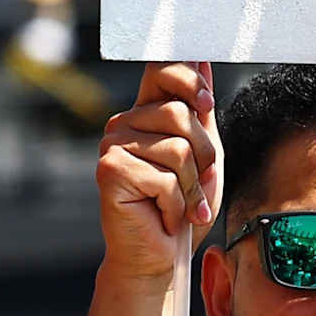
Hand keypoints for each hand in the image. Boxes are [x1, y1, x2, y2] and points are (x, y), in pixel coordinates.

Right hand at [95, 63, 215, 288]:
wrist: (160, 257)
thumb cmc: (182, 207)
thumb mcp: (203, 154)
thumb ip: (199, 111)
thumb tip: (201, 59)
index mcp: (144, 113)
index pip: (160, 70)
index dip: (187, 79)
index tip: (205, 103)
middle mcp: (123, 123)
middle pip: (179, 114)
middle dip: (203, 156)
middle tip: (197, 184)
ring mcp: (112, 145)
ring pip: (177, 148)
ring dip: (190, 187)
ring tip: (182, 205)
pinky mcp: (109, 170)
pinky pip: (163, 178)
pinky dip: (176, 205)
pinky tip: (166, 218)